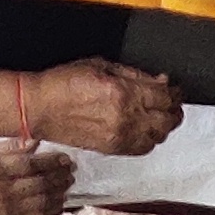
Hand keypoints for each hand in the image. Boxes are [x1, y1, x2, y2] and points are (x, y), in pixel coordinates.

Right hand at [0, 141, 82, 214]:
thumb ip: (10, 146)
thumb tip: (34, 141)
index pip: (29, 165)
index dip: (50, 161)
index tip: (64, 158)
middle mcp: (2, 192)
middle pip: (39, 184)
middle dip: (59, 177)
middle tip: (70, 170)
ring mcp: (8, 210)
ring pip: (41, 203)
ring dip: (59, 193)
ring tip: (67, 183)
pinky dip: (53, 211)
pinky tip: (60, 201)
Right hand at [23, 64, 184, 155]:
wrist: (40, 108)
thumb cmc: (65, 82)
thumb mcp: (100, 65)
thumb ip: (134, 74)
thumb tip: (160, 81)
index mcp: (123, 93)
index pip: (165, 96)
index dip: (174, 92)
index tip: (174, 88)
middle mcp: (127, 118)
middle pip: (168, 119)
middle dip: (174, 109)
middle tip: (171, 101)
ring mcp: (122, 136)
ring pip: (160, 136)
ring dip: (164, 124)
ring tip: (159, 114)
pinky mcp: (115, 149)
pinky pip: (145, 148)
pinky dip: (152, 138)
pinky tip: (146, 128)